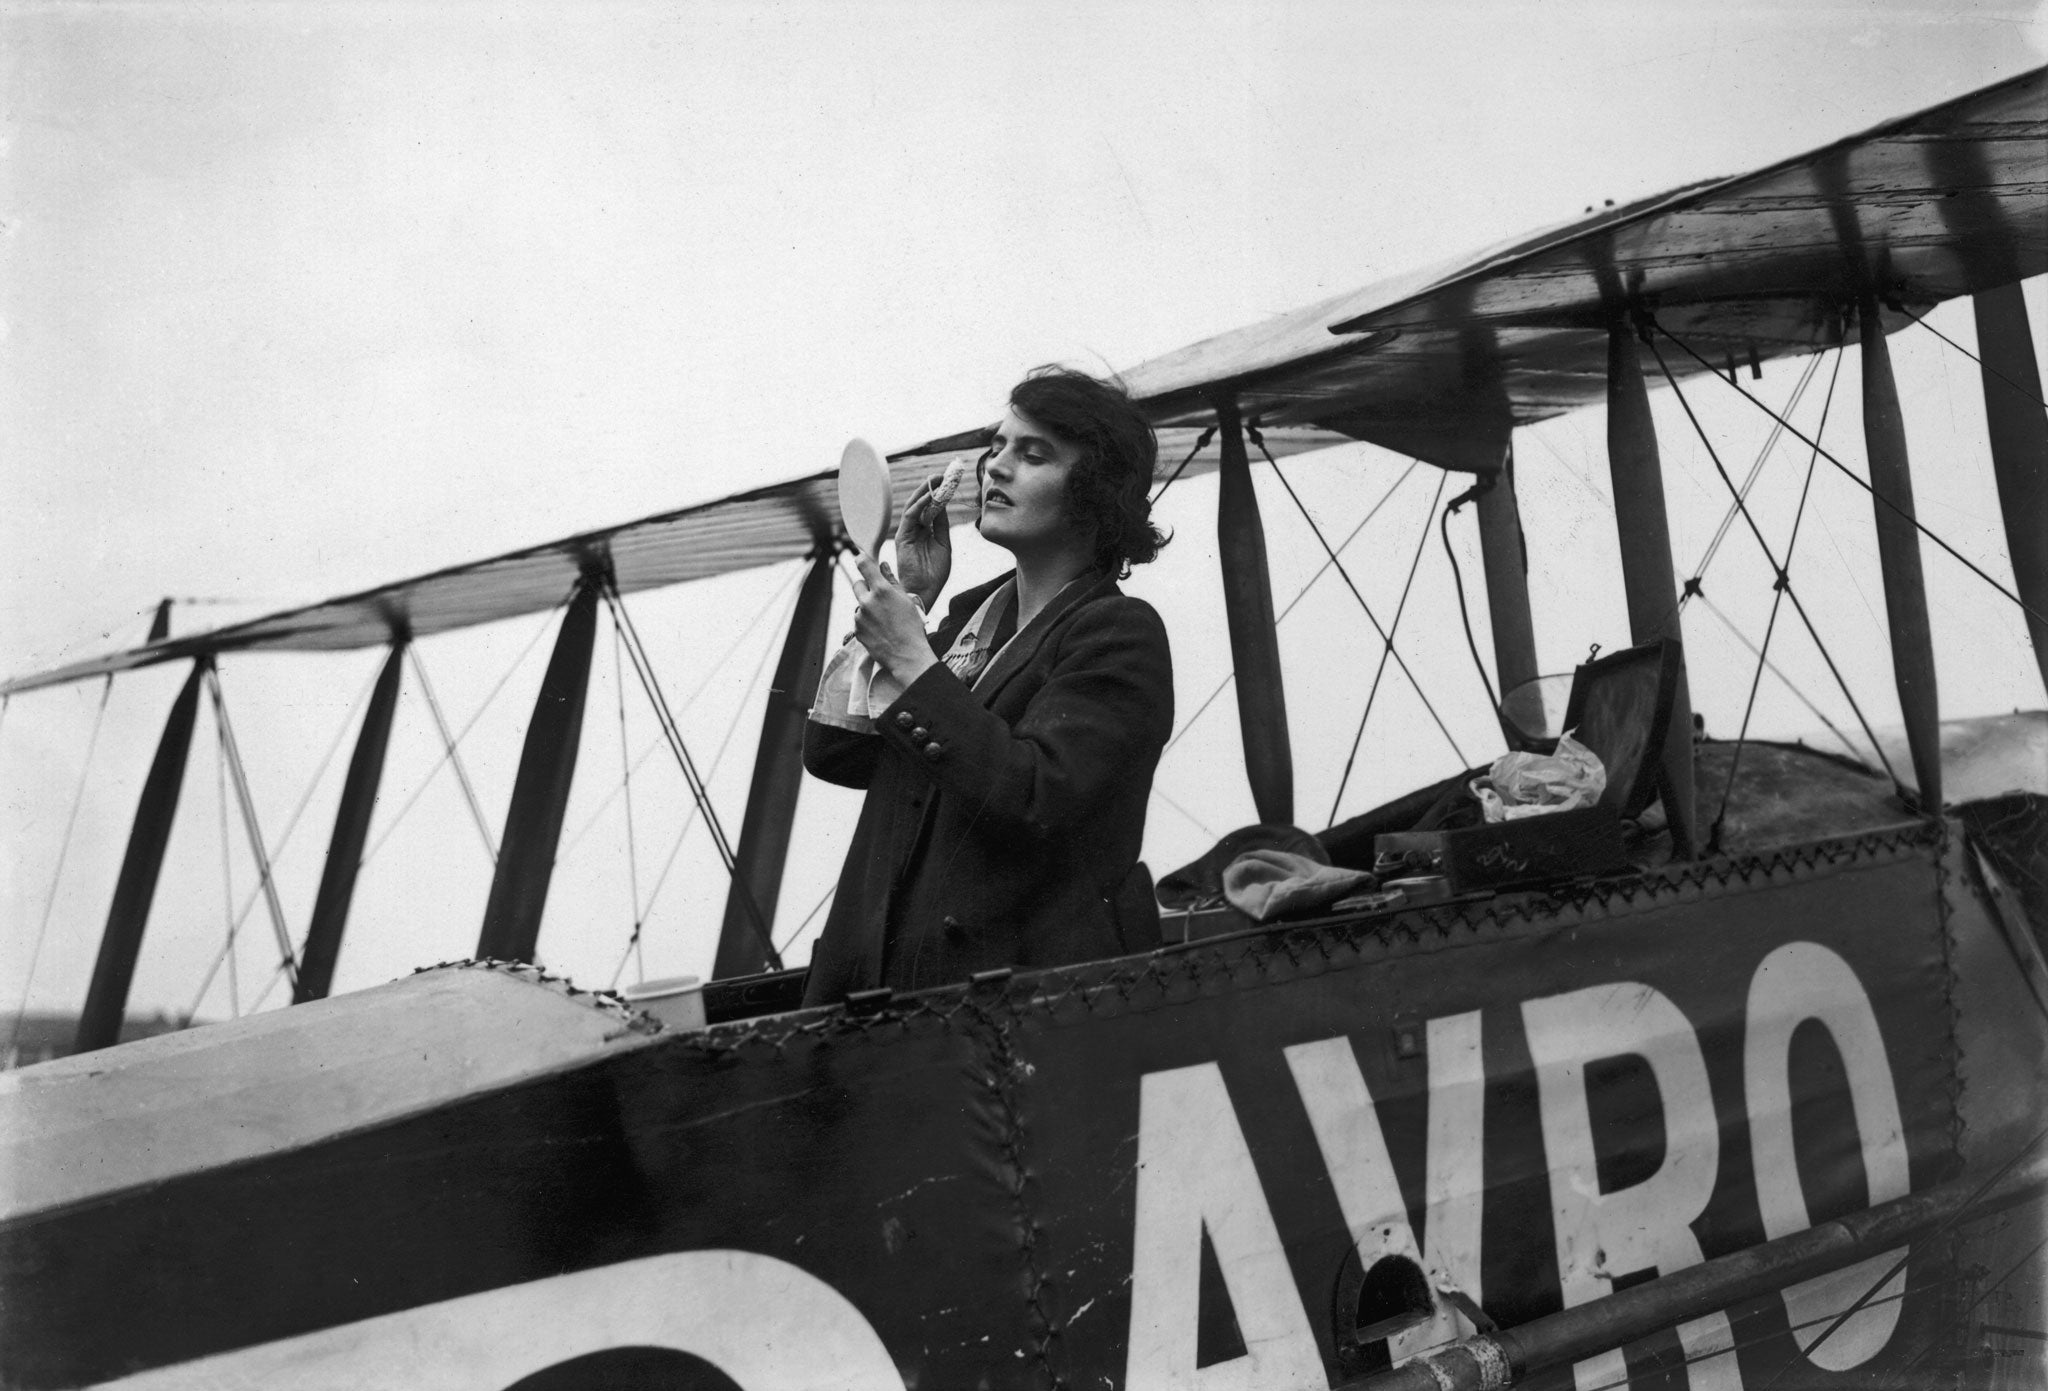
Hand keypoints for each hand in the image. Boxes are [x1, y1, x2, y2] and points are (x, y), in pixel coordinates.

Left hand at [853, 552, 937, 685]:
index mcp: (881, 590)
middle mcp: (867, 601)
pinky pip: (859, 620)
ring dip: (867, 607)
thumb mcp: (906, 600)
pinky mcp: (857, 630)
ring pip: (859, 604)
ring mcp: (860, 617)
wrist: (907, 656)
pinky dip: (866, 622)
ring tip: (884, 619)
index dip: (861, 559)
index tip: (861, 558)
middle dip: (865, 587)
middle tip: (879, 596)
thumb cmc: (912, 626)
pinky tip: (880, 630)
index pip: (863, 564)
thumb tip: (882, 565)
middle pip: (857, 584)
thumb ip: (892, 580)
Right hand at [892, 473, 952, 608]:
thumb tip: (942, 504)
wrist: (925, 591)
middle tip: (942, 474)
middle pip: (920, 503)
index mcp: (925, 531)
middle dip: (930, 487)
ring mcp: (907, 532)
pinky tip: (929, 496)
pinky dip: (919, 504)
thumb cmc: (935, 572)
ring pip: (913, 506)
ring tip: (936, 479)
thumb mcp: (943, 543)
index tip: (948, 480)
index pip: (930, 507)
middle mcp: (914, 529)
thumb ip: (941, 524)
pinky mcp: (901, 537)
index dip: (938, 493)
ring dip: (924, 491)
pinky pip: (909, 516)